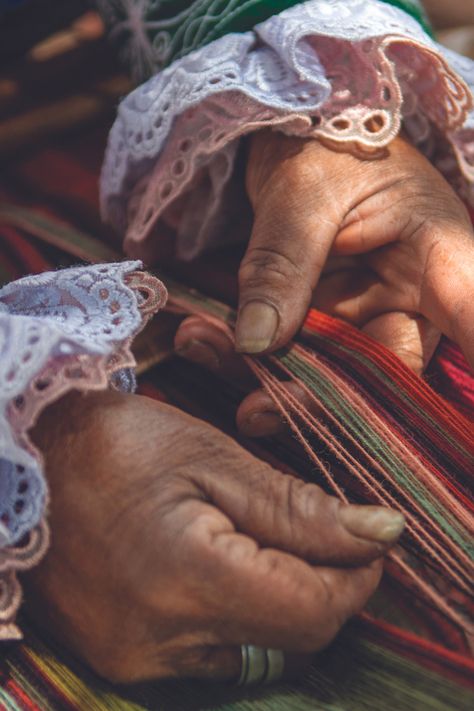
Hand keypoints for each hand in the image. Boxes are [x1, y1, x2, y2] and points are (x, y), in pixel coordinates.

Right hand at [25, 390, 403, 682]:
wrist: (22, 458)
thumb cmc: (112, 442)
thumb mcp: (210, 458)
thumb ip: (296, 508)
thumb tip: (380, 534)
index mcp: (185, 576)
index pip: (314, 611)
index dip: (355, 577)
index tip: (365, 539)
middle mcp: (159, 639)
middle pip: (291, 639)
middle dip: (320, 586)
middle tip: (314, 532)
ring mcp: (135, 658)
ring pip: (256, 653)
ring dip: (277, 602)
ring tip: (256, 541)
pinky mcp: (122, 659)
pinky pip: (212, 656)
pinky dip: (235, 615)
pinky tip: (219, 566)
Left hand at [175, 132, 472, 435]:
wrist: (303, 129)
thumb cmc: (325, 139)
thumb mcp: (305, 191)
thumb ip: (284, 264)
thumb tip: (259, 343)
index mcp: (442, 259)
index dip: (472, 384)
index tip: (466, 442)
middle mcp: (415, 299)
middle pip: (386, 374)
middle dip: (318, 399)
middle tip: (255, 411)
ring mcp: (370, 312)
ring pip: (331, 372)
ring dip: (267, 374)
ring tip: (203, 349)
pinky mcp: (330, 317)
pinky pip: (296, 351)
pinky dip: (248, 351)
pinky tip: (203, 341)